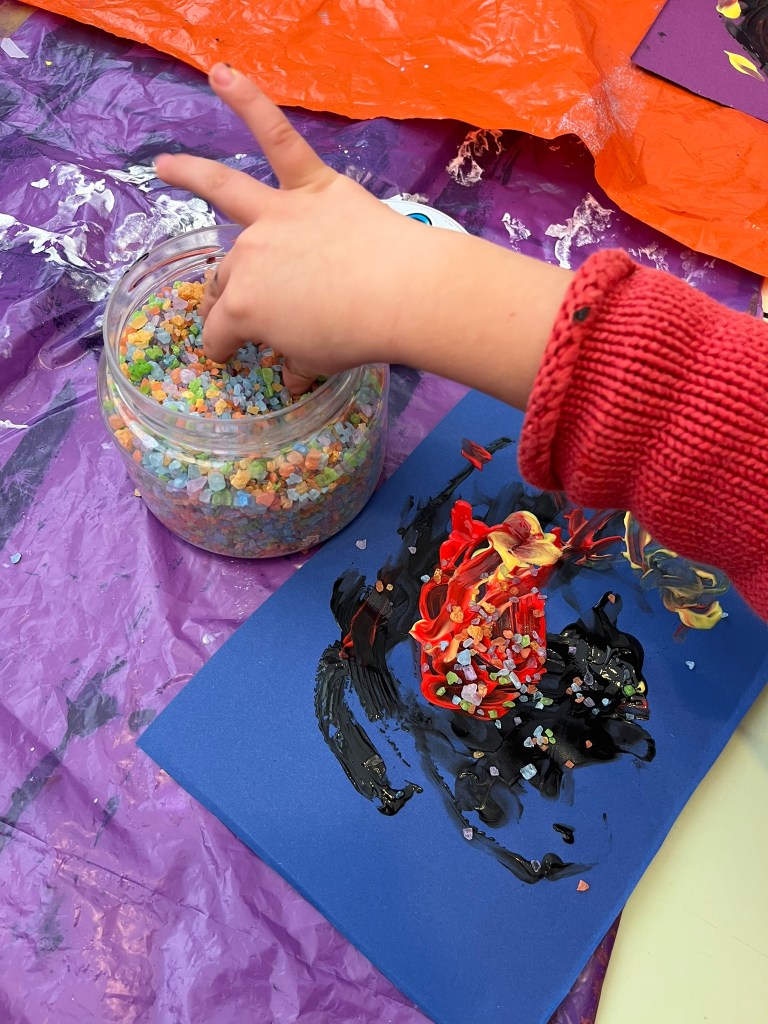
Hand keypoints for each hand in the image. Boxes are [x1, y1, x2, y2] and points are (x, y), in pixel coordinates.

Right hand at [155, 65, 572, 407]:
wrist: (400, 294)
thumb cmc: (354, 336)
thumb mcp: (316, 362)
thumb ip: (295, 363)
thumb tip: (290, 375)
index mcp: (244, 308)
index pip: (220, 332)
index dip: (223, 349)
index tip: (229, 357)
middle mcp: (247, 256)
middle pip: (226, 277)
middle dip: (229, 297)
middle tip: (245, 309)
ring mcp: (275, 215)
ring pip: (225, 194)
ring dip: (190, 175)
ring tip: (166, 165)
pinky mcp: (310, 185)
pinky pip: (277, 137)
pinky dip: (250, 103)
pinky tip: (223, 76)